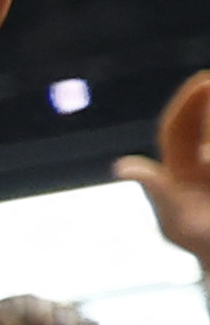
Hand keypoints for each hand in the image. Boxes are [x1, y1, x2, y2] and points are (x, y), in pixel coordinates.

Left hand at [122, 74, 209, 273]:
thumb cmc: (202, 243)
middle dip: (208, 100)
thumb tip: (122, 165)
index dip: (188, 103)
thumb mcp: (179, 221)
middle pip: (201, 121)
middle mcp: (198, 162)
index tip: (204, 81)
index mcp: (178, 168)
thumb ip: (158, 190)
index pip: (177, 127)